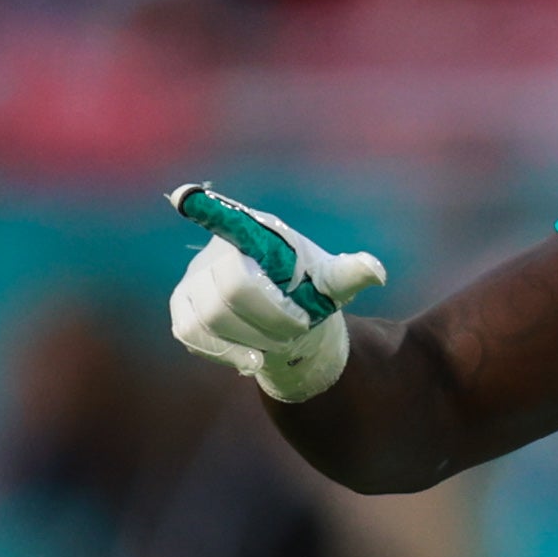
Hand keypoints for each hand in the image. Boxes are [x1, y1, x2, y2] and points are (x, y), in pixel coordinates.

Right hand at [167, 181, 385, 403]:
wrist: (288, 324)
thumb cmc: (309, 292)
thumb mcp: (333, 283)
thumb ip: (350, 274)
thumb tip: (374, 271)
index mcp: (254, 233)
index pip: (228, 218)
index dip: (206, 208)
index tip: (186, 197)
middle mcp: (216, 250)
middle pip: (234, 288)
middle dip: (270, 317)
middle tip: (296, 328)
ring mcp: (193, 280)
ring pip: (212, 317)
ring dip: (252, 338)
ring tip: (278, 343)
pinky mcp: (183, 309)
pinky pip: (193, 334)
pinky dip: (225, 351)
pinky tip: (251, 359)